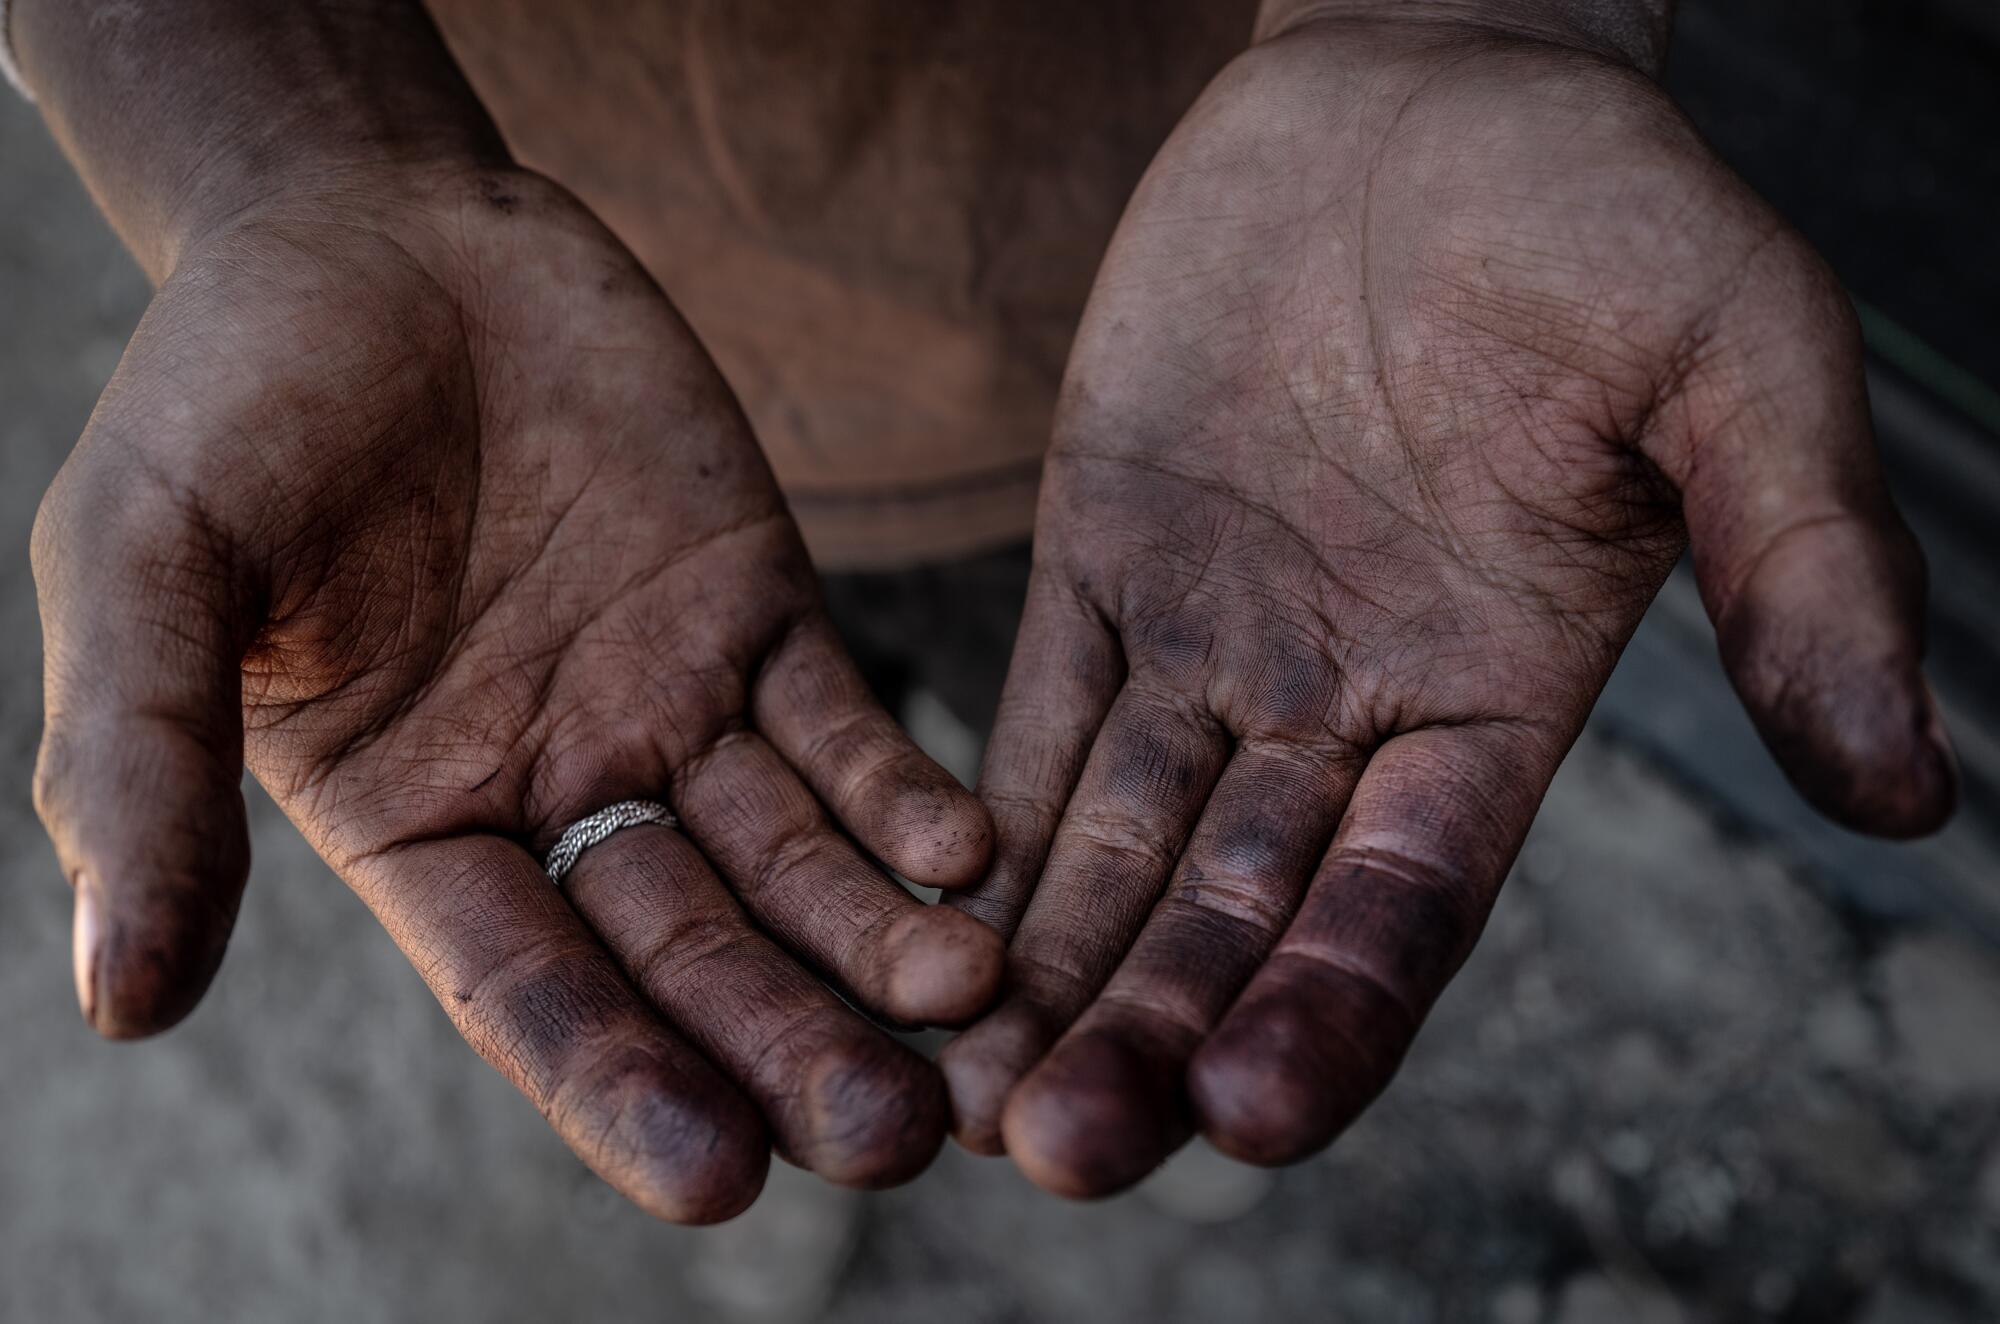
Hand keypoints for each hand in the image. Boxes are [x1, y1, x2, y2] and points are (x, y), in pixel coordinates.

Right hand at [31, 164, 1000, 1219]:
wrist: (370, 229)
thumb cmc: (228, 403)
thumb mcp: (145, 574)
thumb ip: (141, 774)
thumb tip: (119, 1005)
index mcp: (415, 826)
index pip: (528, 989)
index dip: (618, 1082)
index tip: (716, 1179)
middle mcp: (557, 793)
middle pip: (691, 951)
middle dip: (790, 1043)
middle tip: (891, 1135)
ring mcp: (671, 705)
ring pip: (793, 858)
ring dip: (882, 938)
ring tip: (969, 1002)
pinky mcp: (759, 609)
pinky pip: (844, 724)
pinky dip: (906, 791)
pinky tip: (971, 854)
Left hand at [939, 16, 1955, 1195]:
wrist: (1422, 87)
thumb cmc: (1603, 209)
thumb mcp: (1735, 363)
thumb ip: (1804, 567)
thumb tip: (1911, 788)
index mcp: (1498, 700)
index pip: (1406, 906)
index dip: (1330, 1013)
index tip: (1247, 1112)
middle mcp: (1347, 710)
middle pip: (1237, 919)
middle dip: (1147, 1036)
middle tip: (1052, 1149)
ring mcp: (1215, 644)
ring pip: (1121, 850)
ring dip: (1042, 973)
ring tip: (955, 1093)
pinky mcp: (1101, 563)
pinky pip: (1037, 715)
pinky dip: (979, 824)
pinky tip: (910, 924)